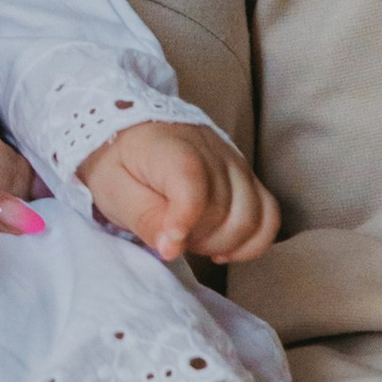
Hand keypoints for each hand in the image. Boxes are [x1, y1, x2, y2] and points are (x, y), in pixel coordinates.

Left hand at [78, 120, 277, 262]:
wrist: (132, 133)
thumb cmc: (119, 163)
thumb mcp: (112, 190)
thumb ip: (143, 217)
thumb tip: (172, 247)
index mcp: (170, 148)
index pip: (192, 182)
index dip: (184, 221)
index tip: (167, 244)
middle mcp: (212, 151)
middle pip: (225, 209)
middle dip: (197, 239)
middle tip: (171, 239)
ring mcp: (235, 162)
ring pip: (252, 216)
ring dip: (223, 242)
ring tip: (193, 241)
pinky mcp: (247, 177)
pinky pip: (268, 214)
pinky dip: (251, 241)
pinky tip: (221, 248)